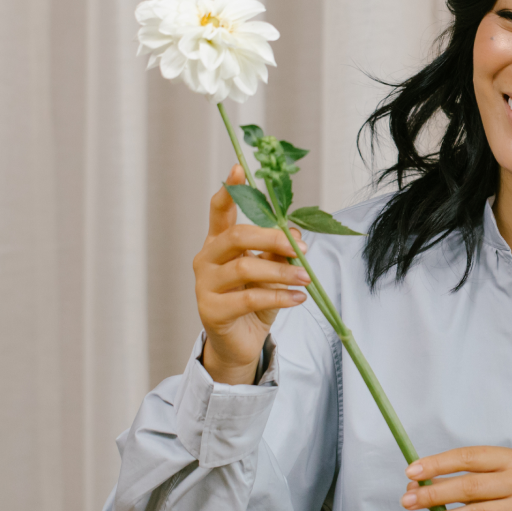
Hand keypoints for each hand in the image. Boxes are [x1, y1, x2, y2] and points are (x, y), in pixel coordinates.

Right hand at [194, 165, 311, 384]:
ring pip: (245, 267)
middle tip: (301, 247)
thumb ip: (279, 251)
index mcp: (218, 243)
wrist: (240, 342)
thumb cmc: (254, 301)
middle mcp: (206, 259)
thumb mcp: (271, 271)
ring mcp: (205, 285)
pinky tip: (298, 298)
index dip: (228, 189)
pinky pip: (249, 297)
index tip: (239, 168)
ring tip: (306, 277)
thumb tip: (296, 233)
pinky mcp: (212, 310)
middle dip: (273, 238)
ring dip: (282, 271)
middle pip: (237, 236)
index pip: (219, 211)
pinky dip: (279, 296)